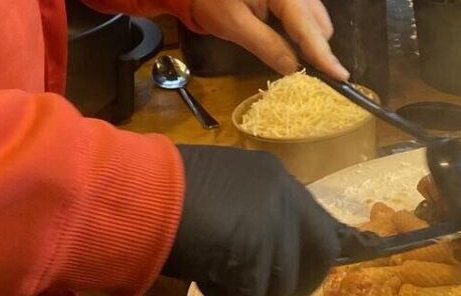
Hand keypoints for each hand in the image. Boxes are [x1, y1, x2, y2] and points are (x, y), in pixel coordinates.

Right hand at [163, 145, 342, 295]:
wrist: (138, 192)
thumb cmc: (164, 189)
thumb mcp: (220, 190)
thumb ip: (250, 215)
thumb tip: (262, 251)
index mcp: (273, 177)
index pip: (314, 220)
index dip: (314, 249)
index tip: (321, 267)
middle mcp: (282, 197)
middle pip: (321, 247)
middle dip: (303, 277)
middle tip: (272, 289)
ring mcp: (271, 227)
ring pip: (285, 279)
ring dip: (260, 290)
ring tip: (223, 284)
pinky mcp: (254, 257)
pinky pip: (256, 293)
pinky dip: (231, 294)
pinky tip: (211, 290)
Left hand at [190, 0, 345, 78]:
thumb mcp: (233, 24)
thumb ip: (266, 45)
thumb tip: (293, 69)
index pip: (308, 27)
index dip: (324, 55)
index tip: (341, 78)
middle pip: (319, 25)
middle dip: (315, 49)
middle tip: (300, 73)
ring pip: (315, 21)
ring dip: (308, 41)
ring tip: (288, 56)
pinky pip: (305, 15)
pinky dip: (300, 31)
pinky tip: (284, 41)